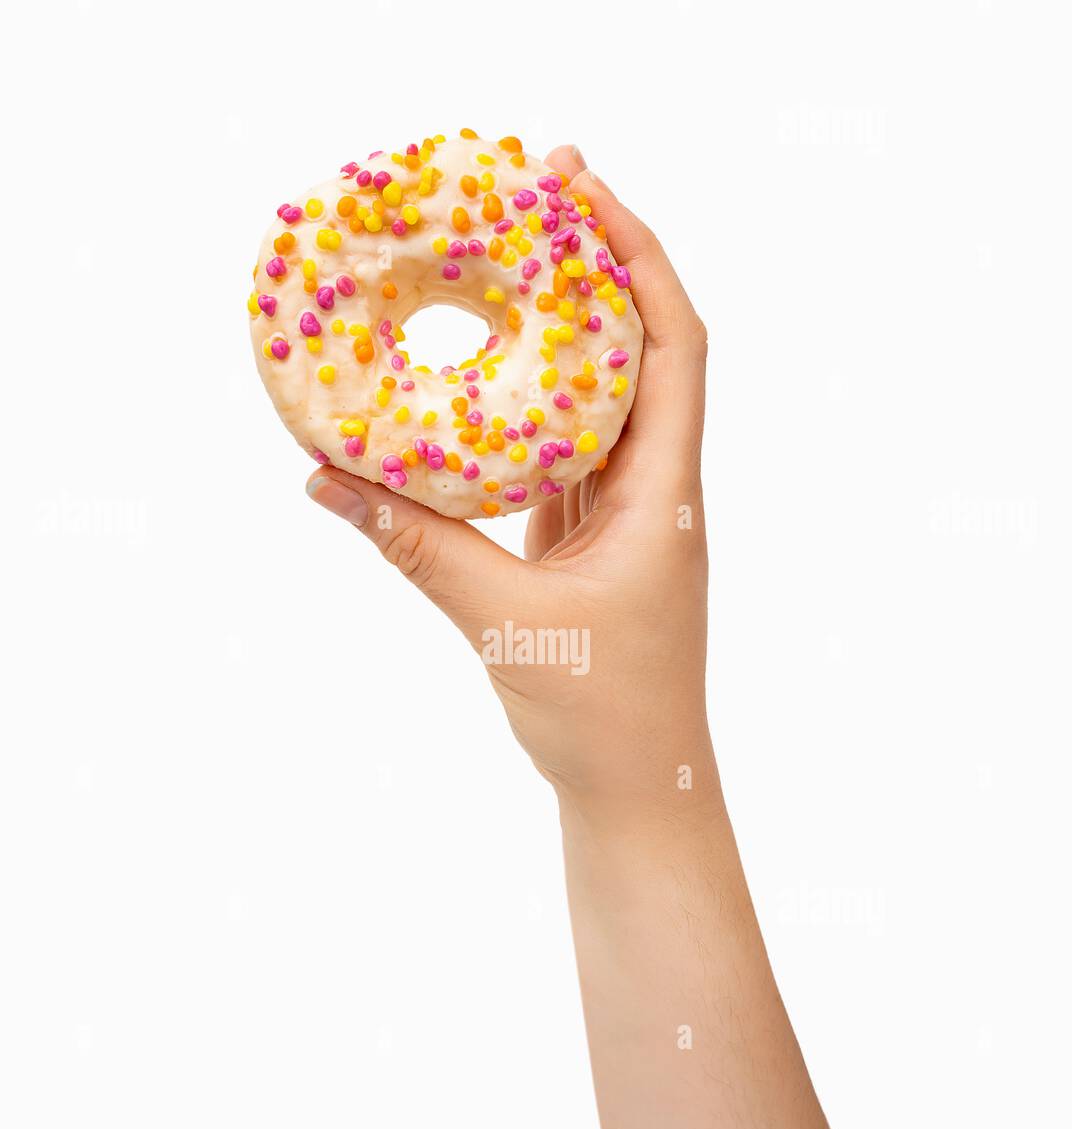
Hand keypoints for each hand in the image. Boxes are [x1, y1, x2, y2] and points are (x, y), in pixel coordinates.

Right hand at [307, 146, 711, 807]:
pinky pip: (556, 447)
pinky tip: (477, 373)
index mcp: (665, 494)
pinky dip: (523, 402)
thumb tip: (325, 482)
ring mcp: (620, 511)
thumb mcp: (506, 623)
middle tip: (525, 192)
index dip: (635, 255)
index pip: (672, 344)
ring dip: (559, 326)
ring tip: (498, 259)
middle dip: (590, 263)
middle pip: (639, 346)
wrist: (638, 788)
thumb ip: (418, 549)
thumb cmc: (604, 715)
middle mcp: (654, 487)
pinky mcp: (584, 538)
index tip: (577, 187)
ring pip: (597, 394)